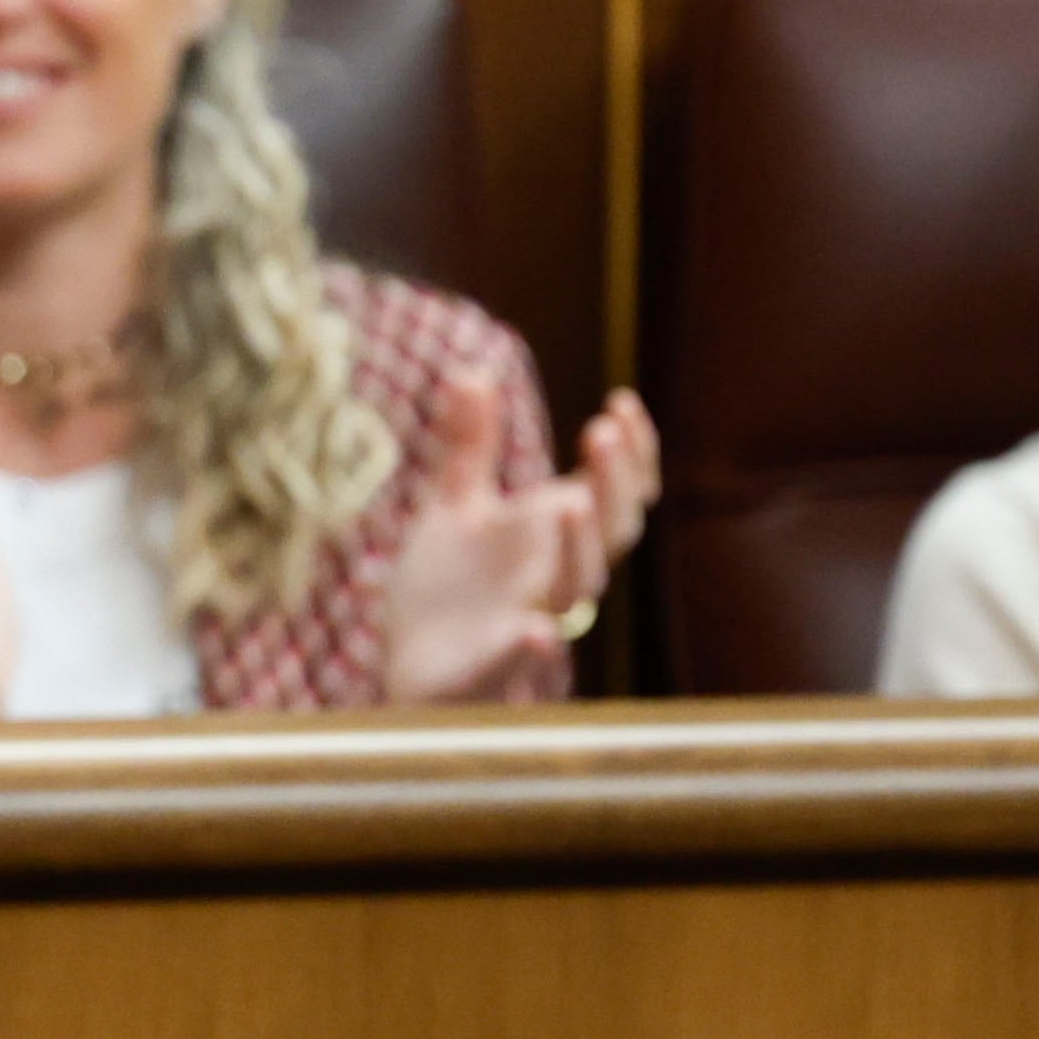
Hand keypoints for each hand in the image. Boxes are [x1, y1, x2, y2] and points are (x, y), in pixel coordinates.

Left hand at [382, 377, 663, 702]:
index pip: (616, 491)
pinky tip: (535, 632)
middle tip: (601, 430)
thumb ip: (471, 446)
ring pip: (576, 590)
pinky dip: (529, 645)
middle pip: (612, 532)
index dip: (631, 452)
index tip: (621, 402)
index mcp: (554, 538)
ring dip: (580, 547)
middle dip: (614, 481)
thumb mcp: (454, 505)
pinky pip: (519, 657)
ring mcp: (529, 621)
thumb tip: (471, 372)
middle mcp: (555, 577)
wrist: (407, 666)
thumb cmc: (445, 589)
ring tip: (572, 501)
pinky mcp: (492, 666)